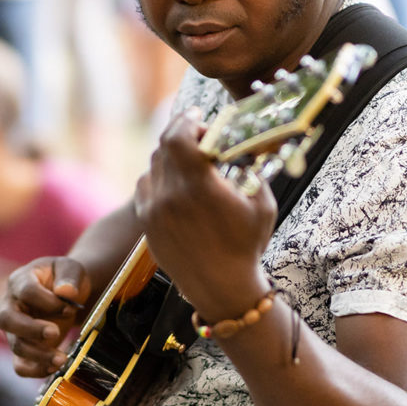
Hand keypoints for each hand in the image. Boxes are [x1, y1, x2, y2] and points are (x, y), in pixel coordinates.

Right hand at [0, 257, 91, 377]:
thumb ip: (69, 277)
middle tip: (55, 333)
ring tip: (62, 359)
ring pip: (15, 345)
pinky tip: (54, 368)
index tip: (71, 307)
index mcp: (20, 281)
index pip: (26, 292)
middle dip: (31, 330)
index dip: (48, 302)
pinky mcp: (22, 347)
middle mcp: (10, 305)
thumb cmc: (64, 279)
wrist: (67, 294)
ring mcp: (13, 330)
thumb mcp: (71, 269)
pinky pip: (20, 365)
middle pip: (7, 320)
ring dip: (38, 355)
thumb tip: (66, 292)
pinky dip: (35, 370)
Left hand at [134, 110, 273, 322]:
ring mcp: (154, 211)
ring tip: (190, 162)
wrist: (222, 289)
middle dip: (181, 134)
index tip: (198, 116)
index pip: (178, 136)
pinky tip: (176, 184)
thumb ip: (250, 168)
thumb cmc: (246, 246)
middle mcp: (170, 196)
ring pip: (153, 165)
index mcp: (198, 187)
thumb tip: (243, 144)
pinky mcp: (147, 224)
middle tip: (198, 135)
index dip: (186, 120)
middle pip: (164, 146)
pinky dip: (159, 178)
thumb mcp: (261, 203)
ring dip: (170, 156)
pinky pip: (145, 187)